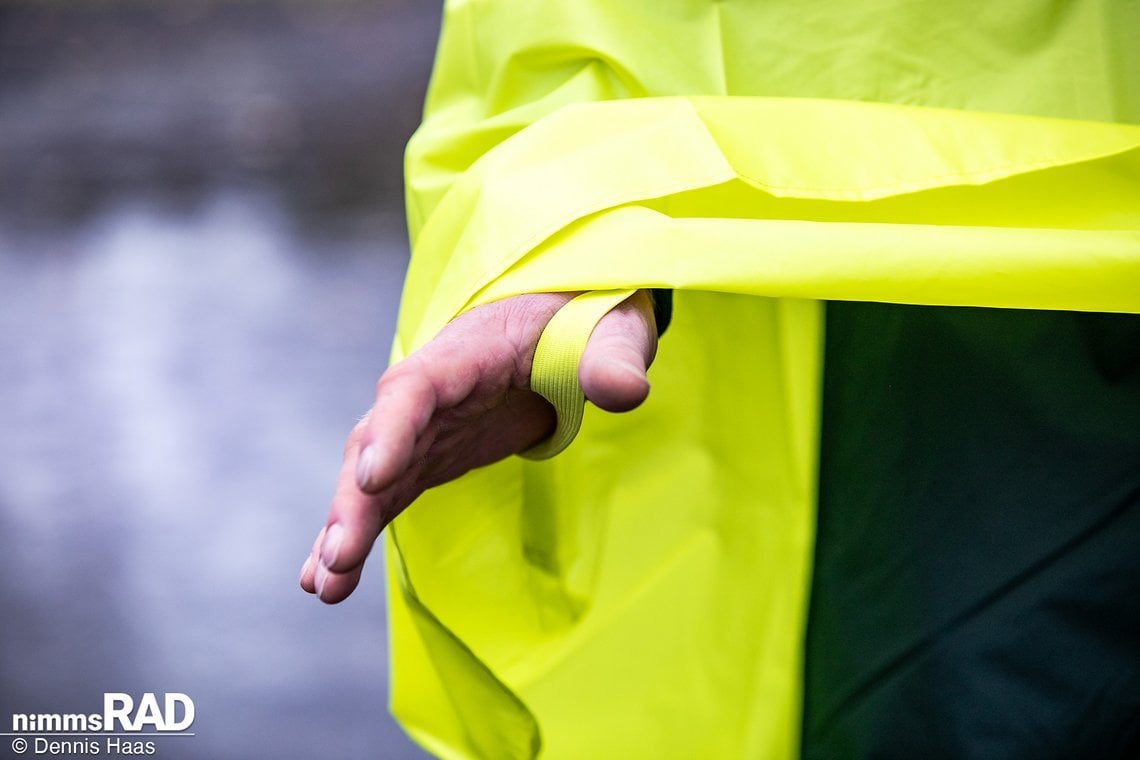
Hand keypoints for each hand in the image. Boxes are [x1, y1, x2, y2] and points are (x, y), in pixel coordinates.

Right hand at [300, 290, 657, 602]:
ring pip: (372, 476)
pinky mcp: (430, 454)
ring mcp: (425, 425)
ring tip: (324, 587)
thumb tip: (625, 391)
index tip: (374, 476)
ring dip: (346, 528)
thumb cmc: (587, 317)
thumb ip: (612, 358)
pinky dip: (361, 531)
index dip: (392, 429)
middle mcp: (429, 389)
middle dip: (354, 499)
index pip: (417, 387)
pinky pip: (387, 495)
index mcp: (467, 351)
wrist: (566, 317)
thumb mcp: (611, 329)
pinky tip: (328, 581)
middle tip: (337, 557)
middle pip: (377, 440)